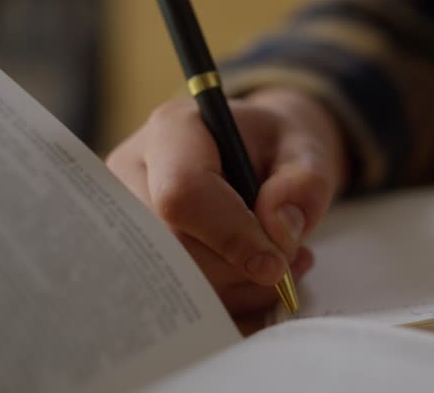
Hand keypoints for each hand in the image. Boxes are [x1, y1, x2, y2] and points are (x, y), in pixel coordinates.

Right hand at [107, 87, 346, 314]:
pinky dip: (227, 301)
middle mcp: (134, 171)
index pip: (182, 193)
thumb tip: (277, 230)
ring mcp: (127, 217)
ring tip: (281, 265)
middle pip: (171, 245)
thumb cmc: (277, 147)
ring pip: (170, 279)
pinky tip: (256, 280)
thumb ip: (304, 182)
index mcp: (174, 131)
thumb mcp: (306, 149)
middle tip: (286, 261)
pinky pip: (174, 300)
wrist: (260, 153)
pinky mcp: (135, 254)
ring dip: (236, 288)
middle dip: (236, 268)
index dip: (230, 236)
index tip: (275, 264)